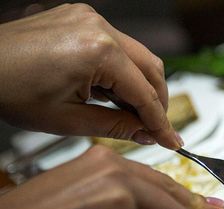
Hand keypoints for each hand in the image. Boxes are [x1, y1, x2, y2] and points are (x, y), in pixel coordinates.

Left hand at [0, 3, 181, 148]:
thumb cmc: (7, 89)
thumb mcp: (68, 121)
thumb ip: (116, 127)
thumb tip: (145, 133)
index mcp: (98, 51)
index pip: (145, 93)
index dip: (161, 121)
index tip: (171, 139)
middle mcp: (98, 27)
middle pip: (151, 68)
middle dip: (158, 101)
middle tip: (156, 128)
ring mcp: (90, 20)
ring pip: (137, 56)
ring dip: (141, 86)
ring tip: (132, 114)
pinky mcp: (82, 20)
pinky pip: (117, 47)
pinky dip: (123, 71)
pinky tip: (114, 92)